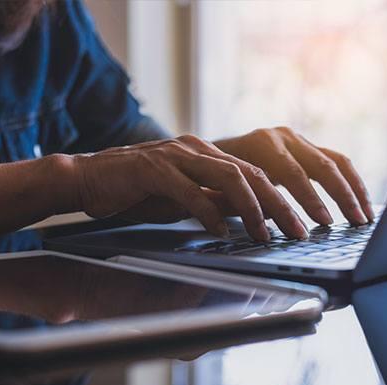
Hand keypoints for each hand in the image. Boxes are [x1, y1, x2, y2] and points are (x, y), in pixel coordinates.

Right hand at [72, 135, 306, 240]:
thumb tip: (247, 215)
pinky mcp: (152, 169)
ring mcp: (174, 156)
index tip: (299, 224)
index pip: (254, 173)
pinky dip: (208, 211)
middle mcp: (195, 149)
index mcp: (205, 153)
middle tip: (299, 231)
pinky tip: (221, 230)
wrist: (87, 178)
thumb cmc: (136, 190)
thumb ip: (213, 200)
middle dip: (279, 205)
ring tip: (266, 233)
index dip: (281, 200)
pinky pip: (189, 190)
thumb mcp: (183, 197)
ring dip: (252, 207)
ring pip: (228, 176)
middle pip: (251, 173)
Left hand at [215, 127, 373, 225]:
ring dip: (354, 190)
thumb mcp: (221, 188)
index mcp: (260, 144)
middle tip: (355, 223)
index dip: (309, 200)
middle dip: (341, 196)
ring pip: (336, 162)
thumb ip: (243, 201)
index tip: (323, 224)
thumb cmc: (213, 177)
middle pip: (321, 164)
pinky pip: (338, 163)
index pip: (292, 173)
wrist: (211, 154)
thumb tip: (271, 220)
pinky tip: (362, 205)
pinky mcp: (308, 149)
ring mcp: (298, 140)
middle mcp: (283, 137)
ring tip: (366, 218)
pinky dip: (352, 184)